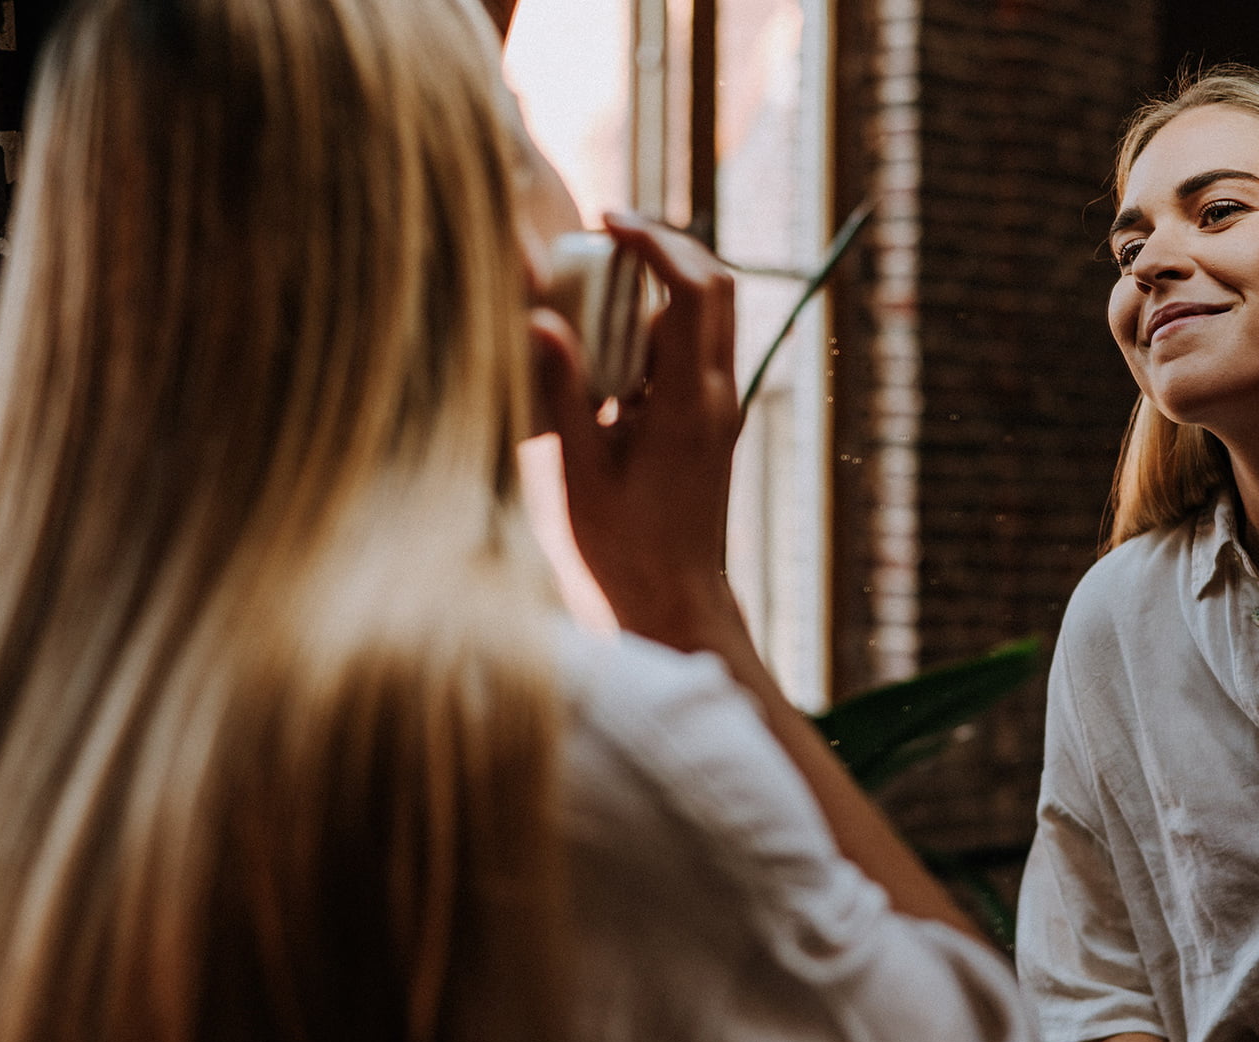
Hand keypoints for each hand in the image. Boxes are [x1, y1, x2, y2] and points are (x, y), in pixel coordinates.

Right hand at [532, 210, 740, 641]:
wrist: (674, 604)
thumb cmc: (622, 551)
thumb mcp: (577, 471)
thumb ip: (559, 391)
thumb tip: (537, 318)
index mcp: (691, 402)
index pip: (692, 290)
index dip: (654, 242)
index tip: (607, 220)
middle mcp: (719, 396)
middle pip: (716, 287)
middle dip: (666, 247)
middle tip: (606, 235)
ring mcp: (721, 409)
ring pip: (710, 318)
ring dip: (664, 285)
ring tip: (599, 280)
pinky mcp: (712, 423)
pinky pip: (695, 352)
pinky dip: (659, 327)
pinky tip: (607, 343)